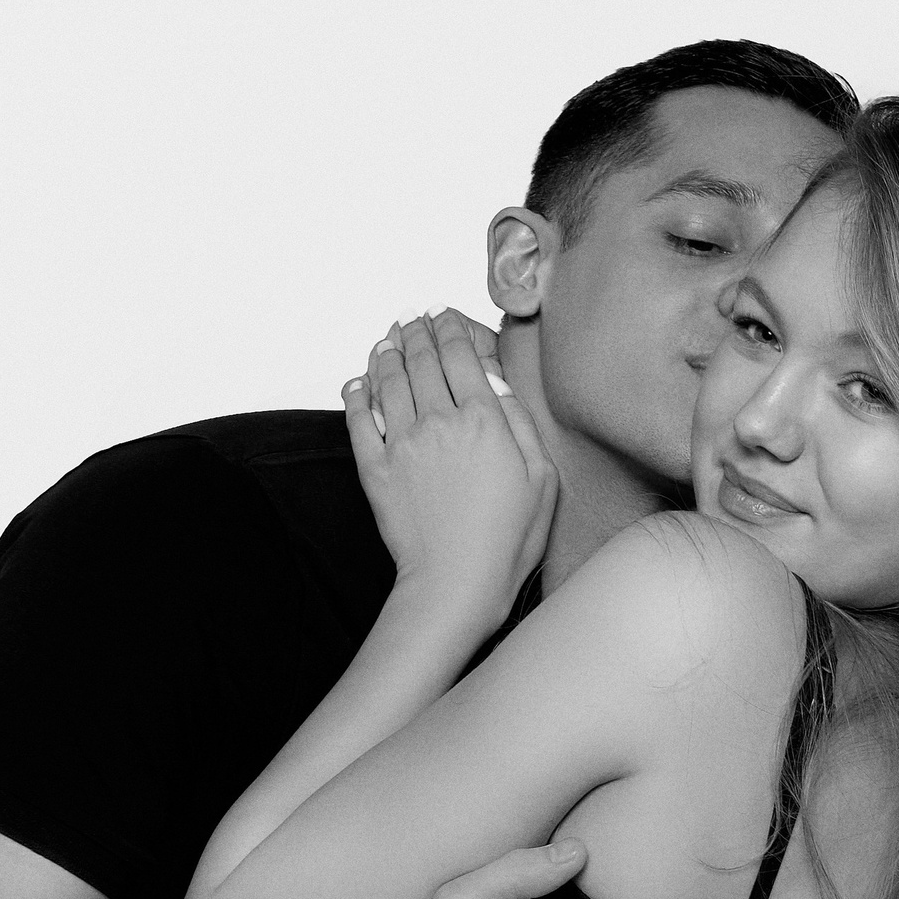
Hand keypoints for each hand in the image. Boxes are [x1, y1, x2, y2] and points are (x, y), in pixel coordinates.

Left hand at [343, 310, 554, 628]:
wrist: (456, 583)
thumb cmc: (507, 539)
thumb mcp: (541, 478)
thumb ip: (519, 423)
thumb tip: (496, 384)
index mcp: (483, 419)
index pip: (459, 354)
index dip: (448, 328)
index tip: (442, 315)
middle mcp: (438, 421)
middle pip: (421, 360)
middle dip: (416, 332)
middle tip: (413, 318)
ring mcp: (401, 443)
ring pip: (388, 381)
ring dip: (387, 354)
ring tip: (388, 340)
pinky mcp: (374, 469)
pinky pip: (358, 419)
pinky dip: (357, 394)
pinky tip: (358, 382)